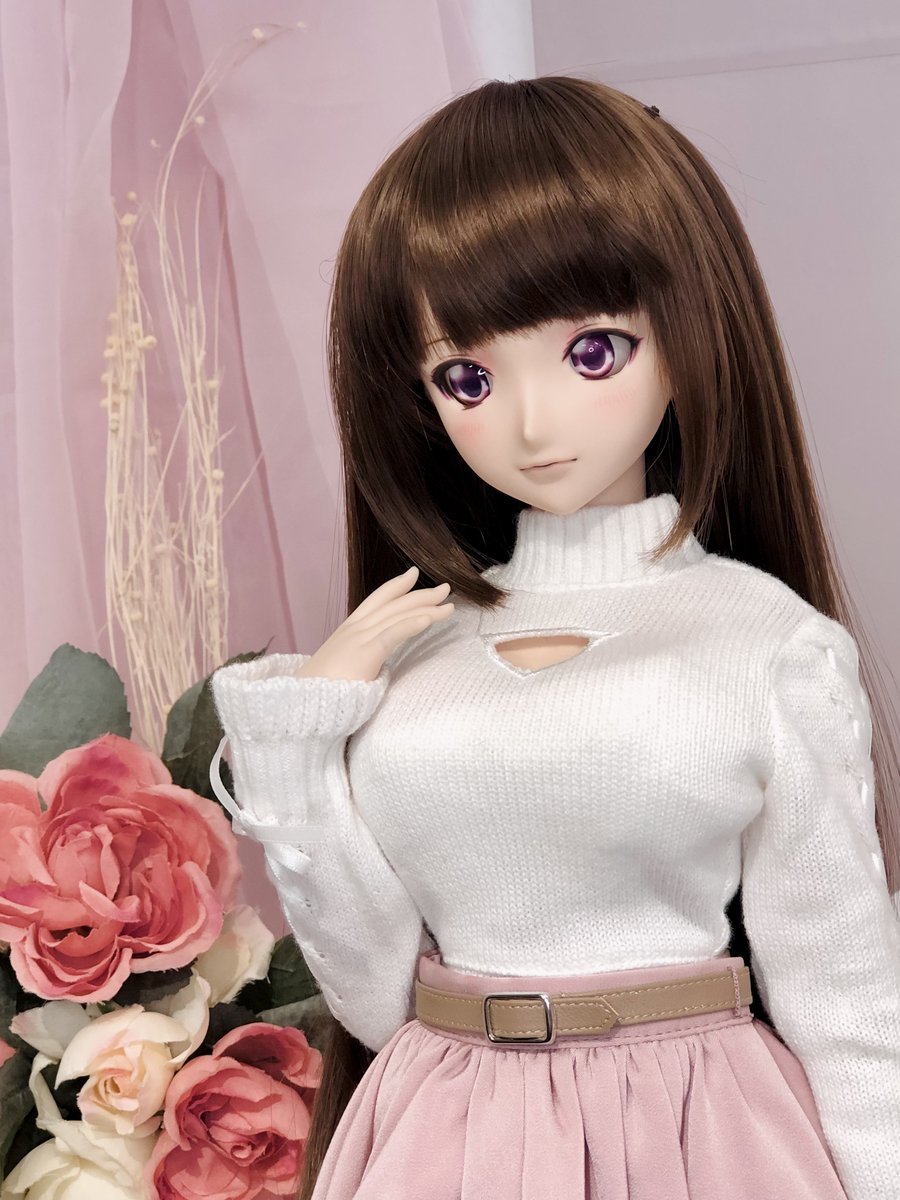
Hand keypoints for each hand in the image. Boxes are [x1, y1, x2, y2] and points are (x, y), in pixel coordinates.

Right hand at [296, 567, 454, 682]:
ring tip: (448, 604)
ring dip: (426, 607)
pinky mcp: (364, 655)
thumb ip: (358, 659)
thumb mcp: (341, 667)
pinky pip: (393, 634)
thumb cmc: (320, 693)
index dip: (396, 586)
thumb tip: (373, 664)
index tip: (413, 574)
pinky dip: (413, 624)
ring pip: (398, 616)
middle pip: (393, 605)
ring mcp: (359, 639)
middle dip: (420, 595)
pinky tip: (430, 617)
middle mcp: (355, 629)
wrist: (300, 705)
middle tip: (445, 588)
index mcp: (348, 631)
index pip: (376, 601)